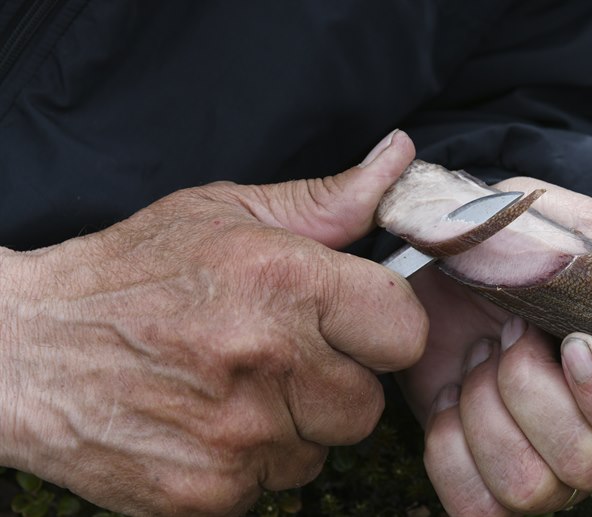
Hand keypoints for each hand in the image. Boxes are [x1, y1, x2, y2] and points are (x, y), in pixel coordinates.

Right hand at [0, 130, 426, 514]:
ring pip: (322, 449)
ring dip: (291, 426)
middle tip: (280, 359)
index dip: (383, 330)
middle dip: (334, 383)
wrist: (26, 350)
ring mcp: (238, 435)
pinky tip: (207, 424)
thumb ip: (326, 200)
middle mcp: (268, 360)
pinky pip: (272, 486)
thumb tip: (398, 161)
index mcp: (285, 281)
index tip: (353, 326)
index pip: (404, 331)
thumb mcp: (225, 213)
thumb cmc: (132, 273)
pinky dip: (249, 463)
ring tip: (236, 390)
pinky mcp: (207, 492)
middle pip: (368, 402)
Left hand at [399, 177, 591, 515]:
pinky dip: (450, 440)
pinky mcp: (483, 477)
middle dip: (536, 390)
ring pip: (528, 488)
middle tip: (516, 329)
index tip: (576, 344)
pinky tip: (453, 389)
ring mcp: (543, 467)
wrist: (457, 245)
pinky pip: (474, 503)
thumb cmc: (545, 241)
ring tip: (485, 351)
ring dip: (488, 404)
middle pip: (590, 468)